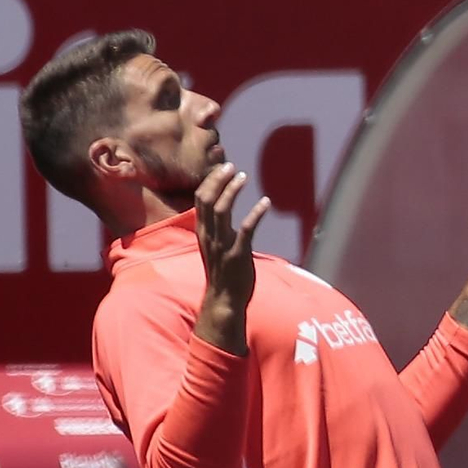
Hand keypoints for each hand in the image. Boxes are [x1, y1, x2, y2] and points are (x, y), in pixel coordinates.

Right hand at [192, 163, 270, 354]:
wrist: (225, 300)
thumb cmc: (223, 271)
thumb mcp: (214, 245)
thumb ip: (216, 226)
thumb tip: (222, 206)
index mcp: (203, 232)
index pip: (201, 199)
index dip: (211, 181)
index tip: (223, 167)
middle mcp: (210, 236)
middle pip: (208, 200)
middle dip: (219, 180)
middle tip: (232, 166)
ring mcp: (223, 245)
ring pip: (222, 211)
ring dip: (233, 191)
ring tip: (245, 177)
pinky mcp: (238, 255)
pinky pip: (245, 230)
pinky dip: (255, 214)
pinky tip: (266, 202)